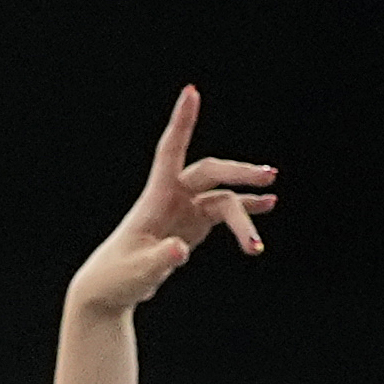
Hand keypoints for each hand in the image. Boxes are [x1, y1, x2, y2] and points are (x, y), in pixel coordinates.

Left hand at [67, 85, 275, 313]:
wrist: (109, 291)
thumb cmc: (117, 278)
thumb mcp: (139, 272)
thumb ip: (161, 259)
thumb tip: (181, 250)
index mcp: (154, 199)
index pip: (170, 152)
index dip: (181, 123)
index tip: (191, 92)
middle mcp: (171, 198)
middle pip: (210, 173)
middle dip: (239, 172)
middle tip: (268, 176)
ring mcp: (183, 210)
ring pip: (222, 197)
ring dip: (247, 205)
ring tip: (274, 202)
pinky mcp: (192, 225)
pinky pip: (224, 210)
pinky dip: (246, 209)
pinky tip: (268, 206)